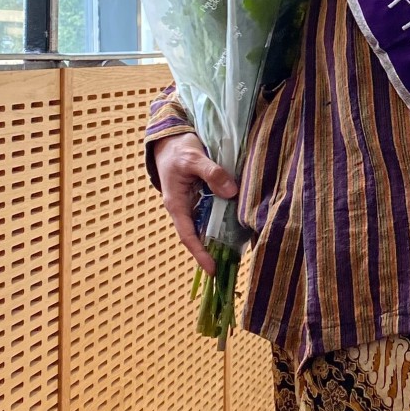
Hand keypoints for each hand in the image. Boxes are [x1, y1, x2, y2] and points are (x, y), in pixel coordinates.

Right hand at [153, 132, 238, 274]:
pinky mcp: (202, 197)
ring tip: (237, 254)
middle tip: (229, 269)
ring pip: (207, 225)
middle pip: (198, 235)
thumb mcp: (194, 158)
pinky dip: (223, 221)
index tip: (211, 270)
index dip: (199, 253)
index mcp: (176, 204)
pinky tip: (238, 226)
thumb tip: (231, 192)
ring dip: (219, 238)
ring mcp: (193, 203)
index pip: (188, 235)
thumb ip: (212, 173)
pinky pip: (213, 213)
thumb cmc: (178, 150)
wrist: (171, 140)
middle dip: (212, 252)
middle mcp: (184, 208)